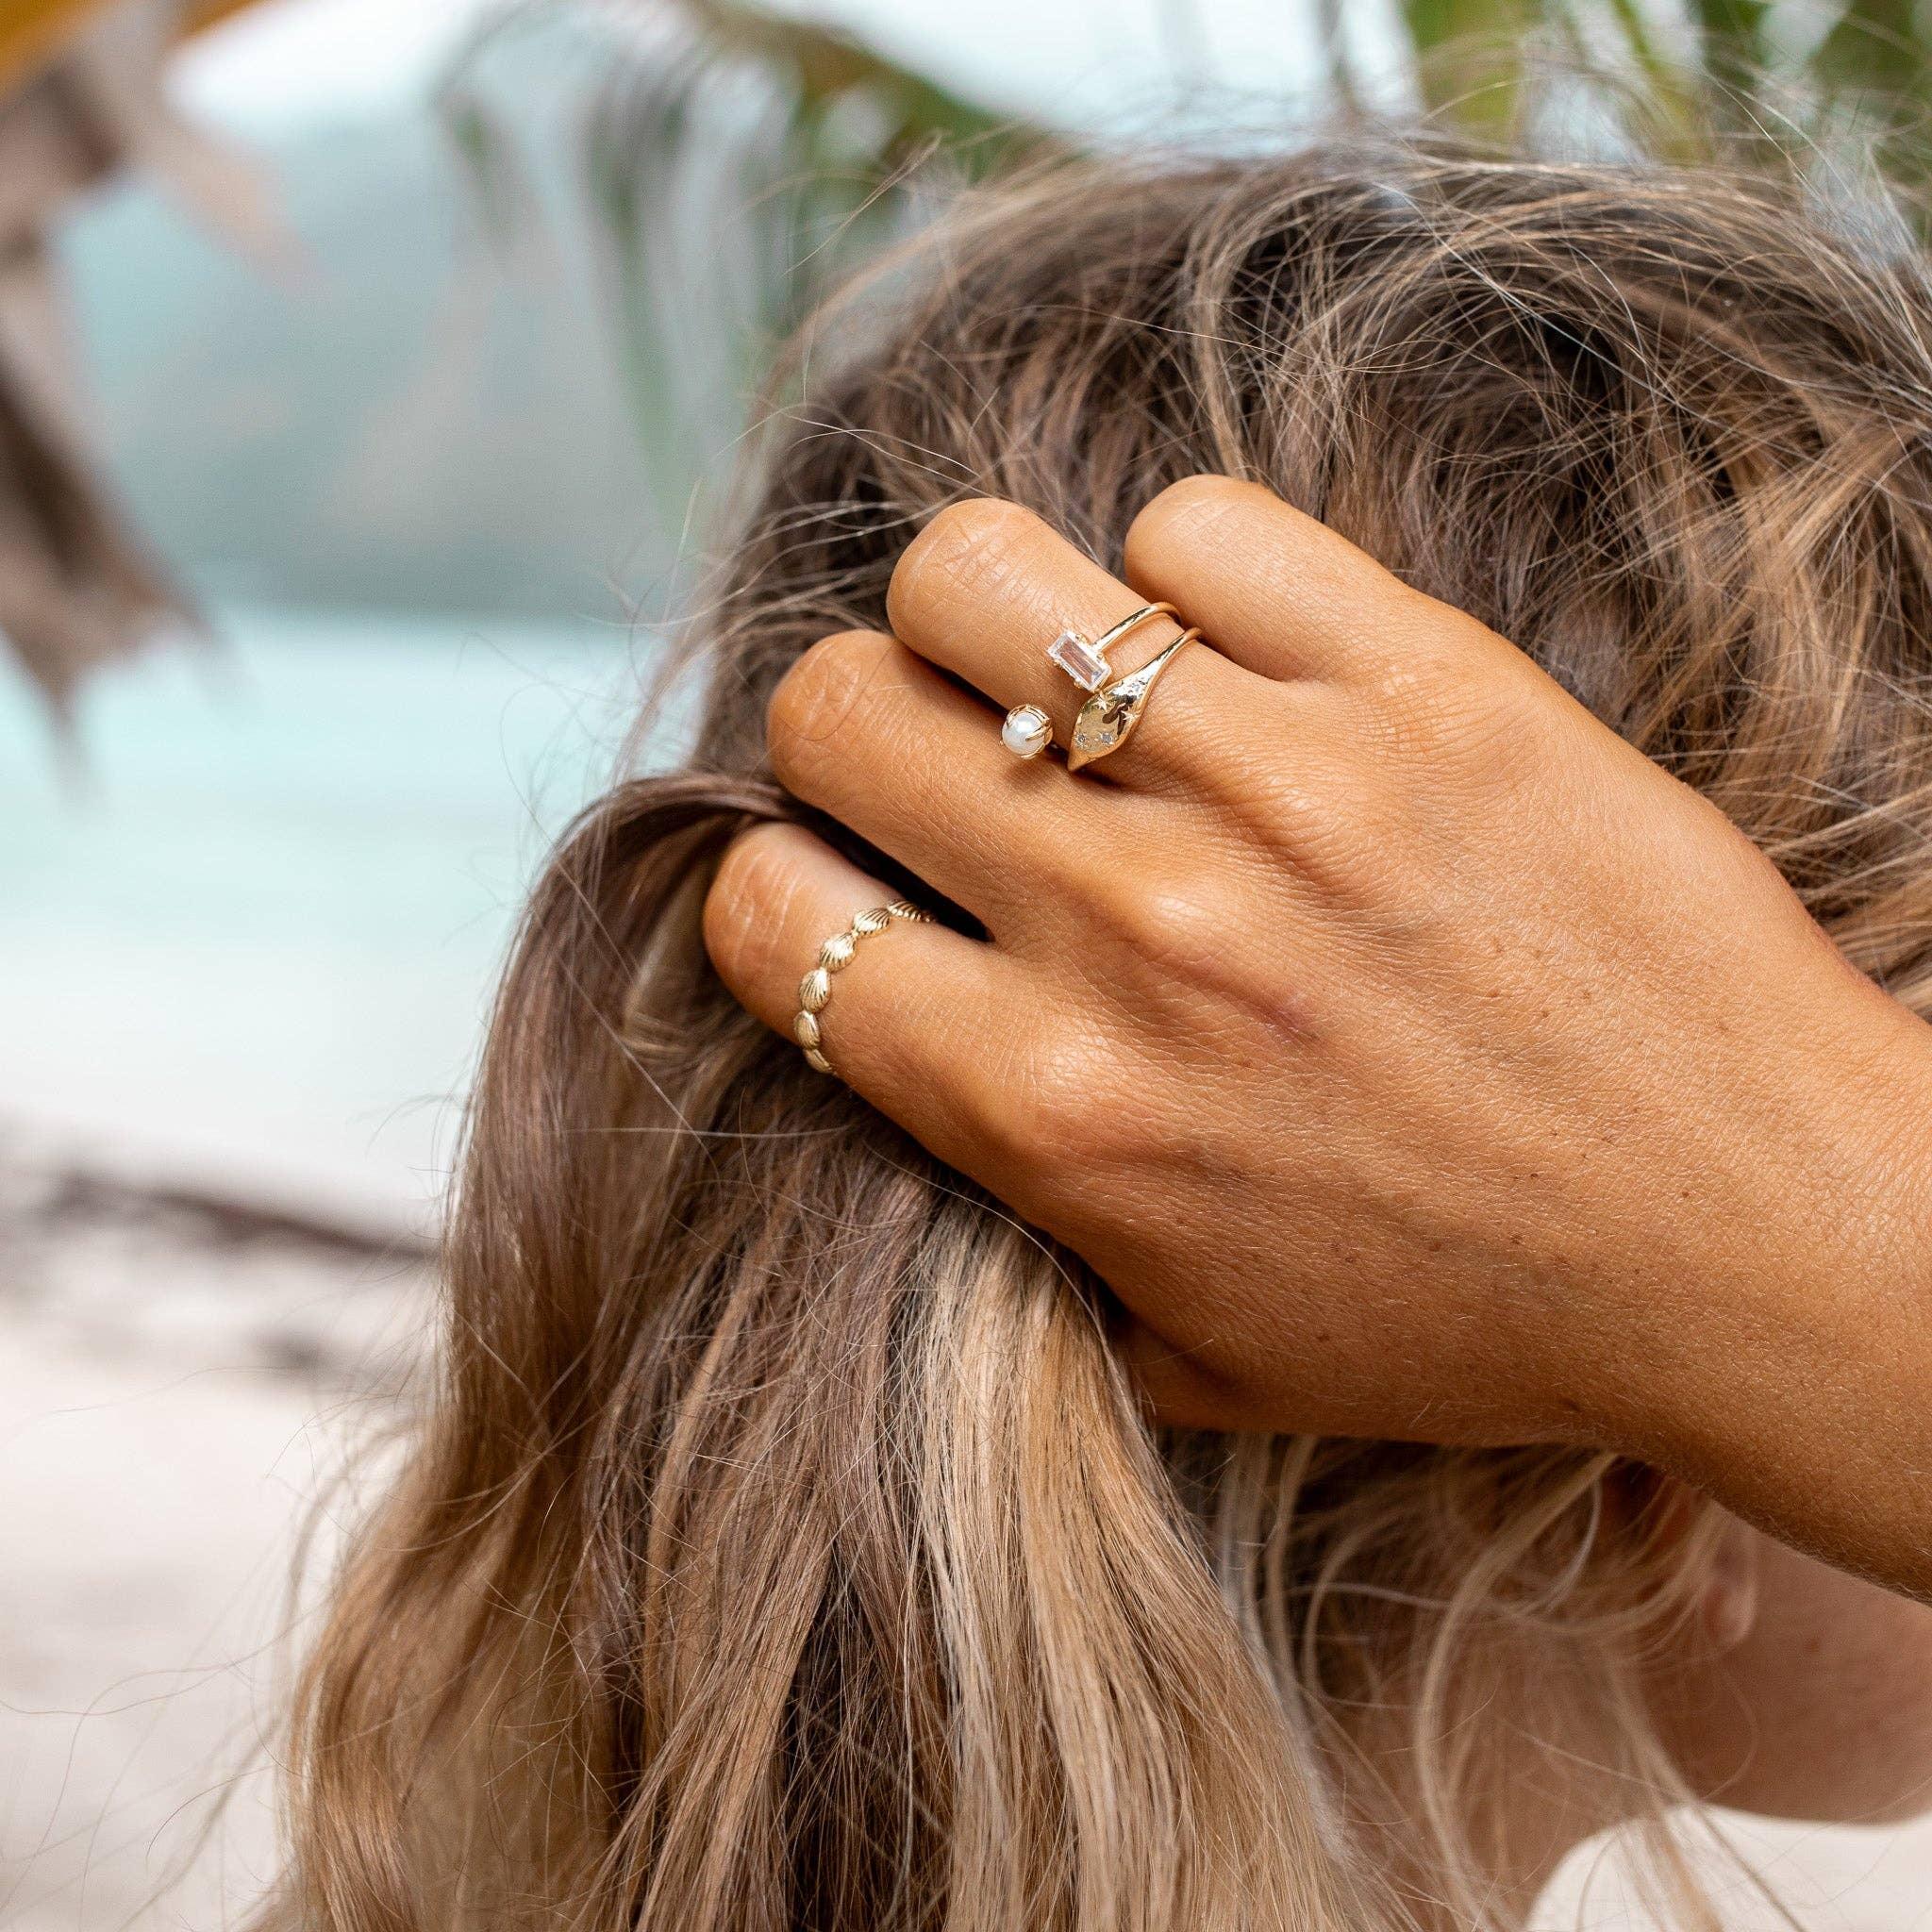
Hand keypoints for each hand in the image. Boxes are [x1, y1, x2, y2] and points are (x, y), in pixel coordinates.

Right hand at [703, 478, 1931, 1579]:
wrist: (1759, 1238)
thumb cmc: (1477, 1316)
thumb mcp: (1196, 1354)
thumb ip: (1014, 1239)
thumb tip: (904, 1096)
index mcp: (1053, 1111)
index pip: (766, 916)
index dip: (777, 893)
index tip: (848, 895)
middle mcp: (1131, 934)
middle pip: (834, 714)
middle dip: (851, 738)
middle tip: (943, 774)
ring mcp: (1277, 789)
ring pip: (977, 572)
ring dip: (973, 614)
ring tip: (1048, 675)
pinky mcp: (1421, 684)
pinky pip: (1199, 527)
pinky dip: (1182, 575)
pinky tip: (1232, 658)